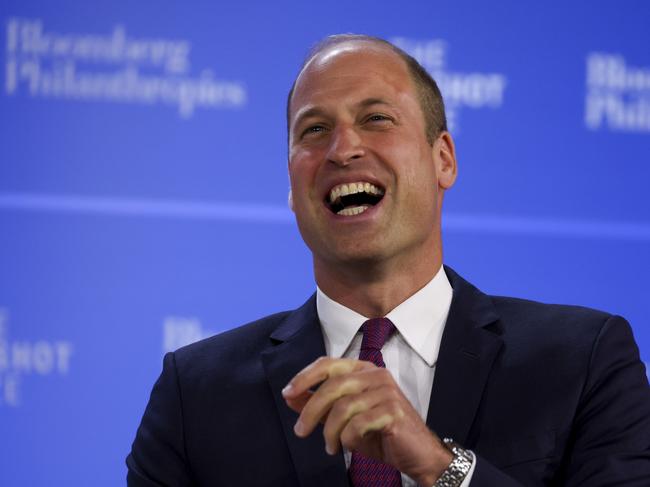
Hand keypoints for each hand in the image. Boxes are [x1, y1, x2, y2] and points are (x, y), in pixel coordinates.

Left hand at [282, 357, 452, 485]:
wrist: (417, 454)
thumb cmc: (379, 433)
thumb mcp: (344, 418)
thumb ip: (319, 405)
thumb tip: (290, 396)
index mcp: (363, 369)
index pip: (328, 364)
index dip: (304, 377)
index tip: (287, 393)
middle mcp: (375, 374)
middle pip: (332, 385)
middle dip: (311, 410)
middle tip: (300, 431)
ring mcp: (386, 391)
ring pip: (343, 407)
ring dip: (330, 431)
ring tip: (330, 447)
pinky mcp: (393, 411)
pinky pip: (357, 424)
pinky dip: (347, 439)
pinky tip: (348, 447)